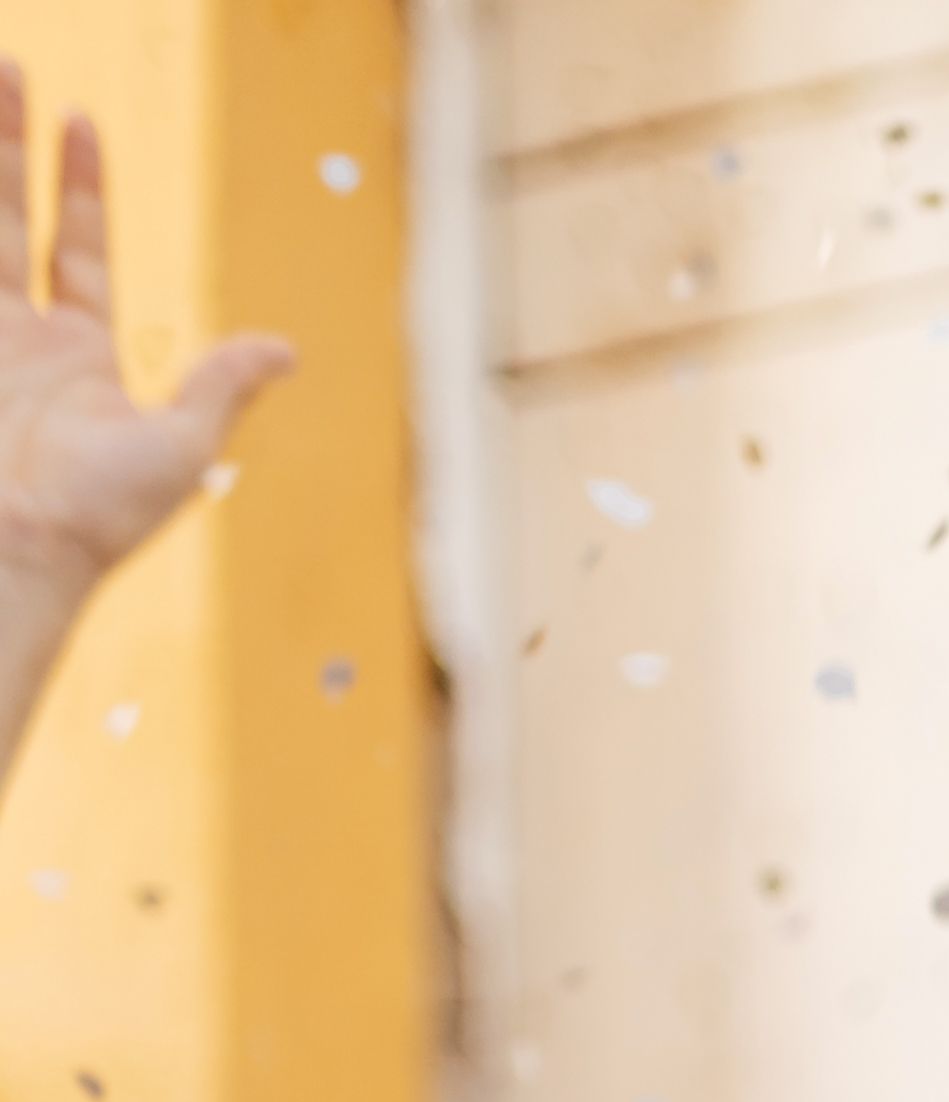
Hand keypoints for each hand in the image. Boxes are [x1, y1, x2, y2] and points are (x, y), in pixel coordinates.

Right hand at [0, 72, 283, 600]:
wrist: (17, 551)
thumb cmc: (99, 516)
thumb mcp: (178, 445)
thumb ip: (220, 387)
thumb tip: (286, 348)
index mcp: (77, 352)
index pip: (77, 245)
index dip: (81, 183)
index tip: (80, 120)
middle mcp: (19, 336)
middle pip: (7, 214)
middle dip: (6, 143)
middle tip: (9, 67)